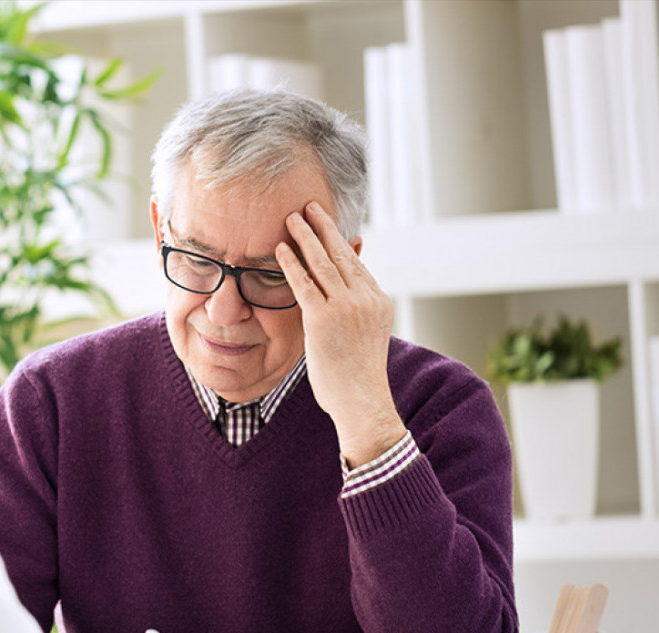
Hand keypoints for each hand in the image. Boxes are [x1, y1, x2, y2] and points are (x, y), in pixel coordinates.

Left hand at [276, 202, 405, 465]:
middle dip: (324, 227)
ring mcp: (345, 307)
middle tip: (310, 206)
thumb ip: (355, 314)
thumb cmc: (358, 377)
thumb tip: (342, 304)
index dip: (340, 242)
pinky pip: (303, 283)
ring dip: (305, 237)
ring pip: (322, 262)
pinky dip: (290, 264)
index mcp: (378, 301)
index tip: (328, 225)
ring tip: (291, 218)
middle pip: (341, 254)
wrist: (362, 401)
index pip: (356, 264)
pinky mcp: (323, 319)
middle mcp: (365, 299)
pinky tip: (280, 249)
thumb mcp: (365, 338)